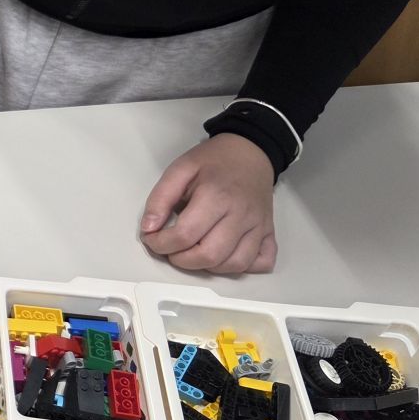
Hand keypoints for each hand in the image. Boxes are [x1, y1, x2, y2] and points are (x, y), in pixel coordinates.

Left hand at [140, 134, 277, 273]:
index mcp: (216, 196)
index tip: (152, 239)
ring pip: (234, 265)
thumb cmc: (213, 161)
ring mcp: (258, 225)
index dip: (161, 244)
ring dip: (209, 267)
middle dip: (182, 260)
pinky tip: (226, 255)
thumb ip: (160, 199)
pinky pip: (262, 262)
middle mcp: (241, 214)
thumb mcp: (180, 169)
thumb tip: (149, 229)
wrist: (250, 152)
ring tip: (194, 252)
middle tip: (172, 249)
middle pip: (209, 256)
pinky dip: (243, 267)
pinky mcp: (269, 232)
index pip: (185, 235)